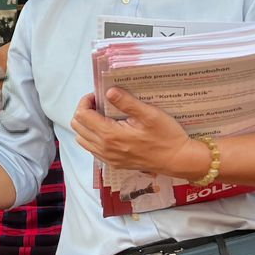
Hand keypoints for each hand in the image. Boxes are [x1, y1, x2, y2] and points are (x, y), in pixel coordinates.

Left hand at [71, 88, 209, 179]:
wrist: (177, 159)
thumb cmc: (166, 136)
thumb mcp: (150, 114)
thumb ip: (127, 103)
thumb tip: (108, 91)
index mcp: (111, 135)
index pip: (82, 115)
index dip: (86, 101)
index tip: (98, 96)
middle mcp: (105, 148)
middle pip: (77, 127)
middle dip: (84, 111)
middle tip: (99, 104)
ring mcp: (108, 158)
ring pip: (82, 139)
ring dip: (86, 125)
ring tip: (102, 116)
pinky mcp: (113, 163)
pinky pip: (92, 149)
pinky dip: (92, 137)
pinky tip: (108, 130)